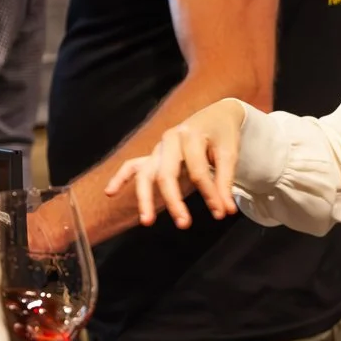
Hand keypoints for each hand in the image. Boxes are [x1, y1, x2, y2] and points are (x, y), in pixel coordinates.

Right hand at [103, 98, 247, 229]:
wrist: (214, 116)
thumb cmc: (222, 134)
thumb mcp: (230, 153)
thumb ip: (225, 182)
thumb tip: (226, 212)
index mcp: (190, 136)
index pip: (197, 171)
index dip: (210, 194)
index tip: (221, 213)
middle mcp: (169, 141)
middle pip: (166, 174)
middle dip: (174, 201)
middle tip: (184, 224)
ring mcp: (158, 149)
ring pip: (145, 174)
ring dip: (144, 198)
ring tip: (147, 221)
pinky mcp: (153, 156)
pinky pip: (131, 166)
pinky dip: (120, 178)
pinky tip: (110, 193)